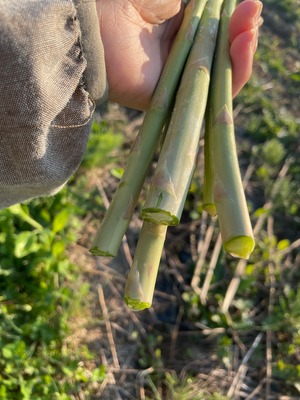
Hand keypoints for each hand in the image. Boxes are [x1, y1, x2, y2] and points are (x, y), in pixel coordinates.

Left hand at [96, 0, 262, 109]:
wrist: (102, 23)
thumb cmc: (132, 2)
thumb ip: (203, 5)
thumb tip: (224, 3)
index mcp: (180, 34)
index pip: (218, 36)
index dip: (235, 24)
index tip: (248, 6)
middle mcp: (181, 59)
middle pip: (224, 56)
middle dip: (242, 34)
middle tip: (252, 13)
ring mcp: (179, 81)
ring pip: (224, 77)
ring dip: (243, 52)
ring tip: (250, 29)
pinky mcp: (176, 102)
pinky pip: (213, 96)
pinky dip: (234, 73)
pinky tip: (243, 45)